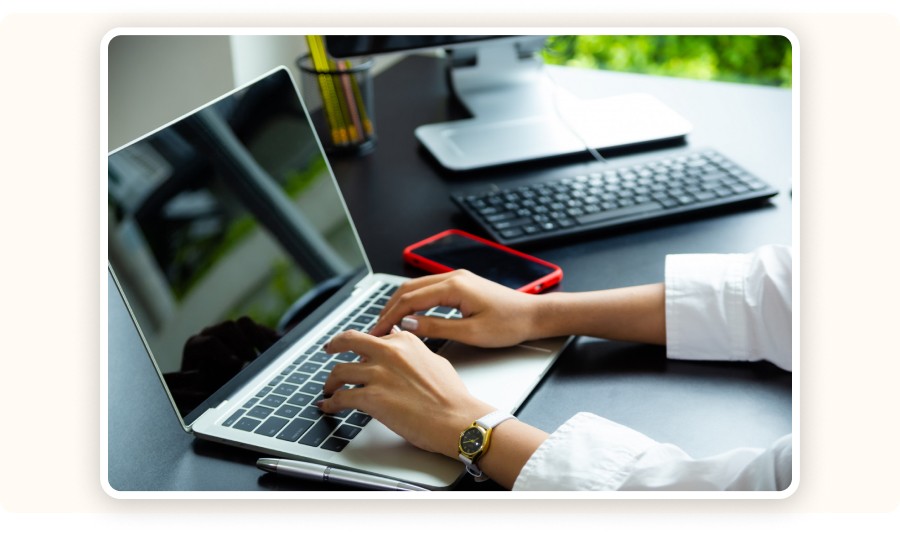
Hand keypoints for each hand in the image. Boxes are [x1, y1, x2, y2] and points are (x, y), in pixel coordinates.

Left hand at [319, 329, 494, 458]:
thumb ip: (414, 353)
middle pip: (348, 341)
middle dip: (334, 345)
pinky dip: (331, 403)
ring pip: (340, 371)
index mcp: (404, 341)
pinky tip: (329, 407)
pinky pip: (341, 398)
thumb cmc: (452, 396)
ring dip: (330, 381)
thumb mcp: (435, 361)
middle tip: (329, 349)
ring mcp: (378, 374)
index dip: (364, 348)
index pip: (375, 337)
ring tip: (329, 389)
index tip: (358, 353)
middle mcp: (389, 352)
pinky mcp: (371, 398)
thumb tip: (404, 353)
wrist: (457, 418)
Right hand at [369, 270, 539, 347]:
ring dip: (399, 304)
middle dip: (389, 309)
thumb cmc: (508, 324)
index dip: (390, 317)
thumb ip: (437, 327)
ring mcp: (457, 279)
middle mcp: (453, 277)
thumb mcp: (471, 332)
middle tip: (376, 330)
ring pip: (417, 287)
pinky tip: (409, 315)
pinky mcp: (461, 284)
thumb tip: (408, 325)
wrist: (533, 315)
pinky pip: (429, 290)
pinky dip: (413, 302)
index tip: (377, 332)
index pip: (410, 300)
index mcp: (454, 286)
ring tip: (387, 324)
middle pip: (408, 289)